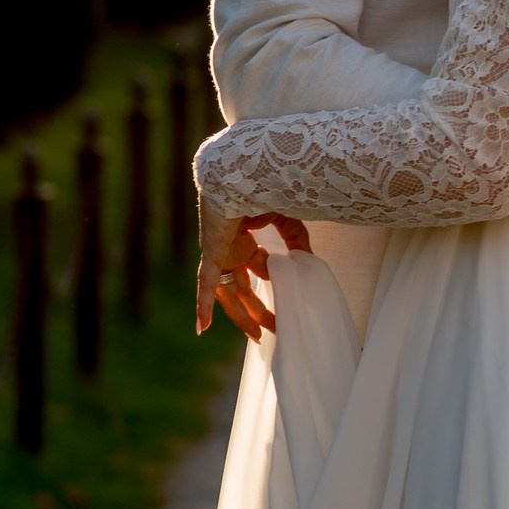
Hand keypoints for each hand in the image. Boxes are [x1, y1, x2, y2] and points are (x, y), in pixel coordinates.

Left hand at [196, 192, 310, 340]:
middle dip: (259, 307)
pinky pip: (206, 285)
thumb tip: (307, 261)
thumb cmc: (265, 188)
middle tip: (276, 326)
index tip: (286, 299)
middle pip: (244, 285)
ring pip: (228, 292)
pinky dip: (204, 306)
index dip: (272, 282)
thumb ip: (296, 240)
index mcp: (246, 235)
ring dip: (241, 315)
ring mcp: (220, 252)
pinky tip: (201, 328)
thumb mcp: (288, 220)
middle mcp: (231, 246)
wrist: (244, 173)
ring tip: (258, 335)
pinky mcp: (213, 254)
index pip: (258, 265)